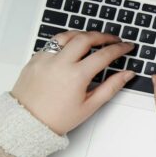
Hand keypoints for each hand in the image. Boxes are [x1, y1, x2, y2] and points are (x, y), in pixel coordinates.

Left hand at [11, 31, 135, 134]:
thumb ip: (111, 87)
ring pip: (67, 35)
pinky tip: (72, 48)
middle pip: (86, 38)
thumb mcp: (90, 106)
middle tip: (113, 39)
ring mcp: (45, 58)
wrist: (28, 122)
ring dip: (83, 34)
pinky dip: (65, 42)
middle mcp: (60, 63)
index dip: (119, 49)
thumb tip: (127, 75)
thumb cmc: (57, 118)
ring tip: (93, 38)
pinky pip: (52, 43)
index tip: (126, 47)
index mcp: (76, 76)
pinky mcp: (35, 59)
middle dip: (103, 36)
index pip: (104, 55)